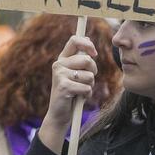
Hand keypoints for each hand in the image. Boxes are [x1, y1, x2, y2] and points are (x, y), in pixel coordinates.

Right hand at [37, 35, 97, 153]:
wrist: (60, 115)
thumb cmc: (72, 93)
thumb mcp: (76, 73)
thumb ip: (81, 58)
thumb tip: (88, 39)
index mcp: (62, 59)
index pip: (74, 40)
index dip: (87, 44)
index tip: (95, 53)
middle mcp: (59, 64)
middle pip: (87, 60)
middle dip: (93, 71)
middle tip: (87, 81)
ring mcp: (60, 75)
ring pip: (89, 76)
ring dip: (89, 86)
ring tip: (80, 91)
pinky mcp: (63, 87)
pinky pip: (87, 88)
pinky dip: (86, 95)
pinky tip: (78, 98)